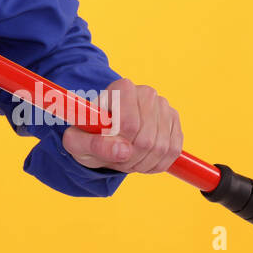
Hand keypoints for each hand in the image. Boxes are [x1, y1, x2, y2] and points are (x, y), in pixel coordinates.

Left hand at [61, 77, 182, 173]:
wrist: (103, 133)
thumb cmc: (88, 135)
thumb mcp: (78, 142)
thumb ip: (94, 145)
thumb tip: (123, 150)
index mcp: (120, 88)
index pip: (129, 125)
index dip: (119, 145)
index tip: (107, 147)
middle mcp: (145, 92)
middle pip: (146, 140)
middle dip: (130, 158)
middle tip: (115, 158)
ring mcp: (163, 106)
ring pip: (162, 148)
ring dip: (142, 163)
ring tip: (126, 158)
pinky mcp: (174, 121)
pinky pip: (173, 151)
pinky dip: (156, 163)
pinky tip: (141, 158)